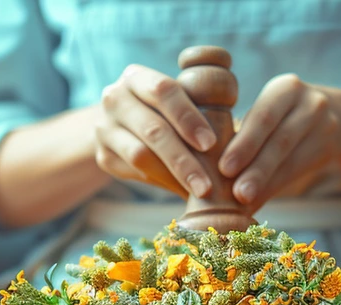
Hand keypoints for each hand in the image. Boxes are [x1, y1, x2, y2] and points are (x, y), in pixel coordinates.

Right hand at [94, 64, 218, 198]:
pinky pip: (134, 172)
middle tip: (207, 184)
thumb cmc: (164, 111)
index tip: (211, 143)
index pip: (163, 91)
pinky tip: (181, 189)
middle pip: (152, 129)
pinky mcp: (102, 156)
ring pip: (140, 155)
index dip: (188, 117)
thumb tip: (237, 131)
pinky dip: (160, 182)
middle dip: (183, 158)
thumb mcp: (177, 96)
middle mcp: (114, 98)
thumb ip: (201, 101)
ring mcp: (104, 128)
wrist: (120, 126)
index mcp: (136, 77)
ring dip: (173, 176)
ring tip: (199, 192)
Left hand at [219, 75, 340, 209]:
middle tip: (237, 194)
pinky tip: (256, 204)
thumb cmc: (281, 118)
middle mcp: (311, 104)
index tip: (224, 169)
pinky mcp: (329, 149)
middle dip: (257, 169)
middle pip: (280, 141)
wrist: (334, 118)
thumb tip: (205, 168)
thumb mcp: (269, 111)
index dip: (245, 144)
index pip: (264, 117)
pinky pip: (297, 172)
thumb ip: (244, 132)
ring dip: (265, 184)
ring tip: (245, 203)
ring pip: (291, 160)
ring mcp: (325, 127)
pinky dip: (273, 189)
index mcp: (286, 88)